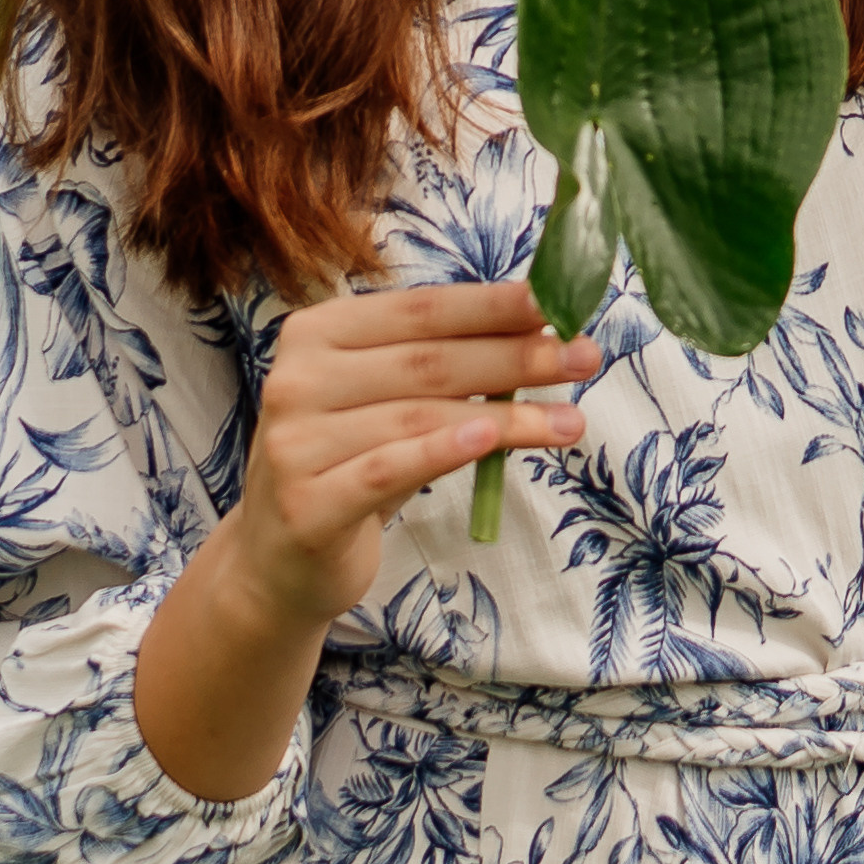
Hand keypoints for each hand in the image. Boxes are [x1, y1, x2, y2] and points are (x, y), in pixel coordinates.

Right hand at [225, 277, 600, 634]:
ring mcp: (295, 443)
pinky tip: (492, 439)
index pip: (420, 309)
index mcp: (316, 333)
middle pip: (428, 359)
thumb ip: (439, 365)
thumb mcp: (385, 404)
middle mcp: (297, 379)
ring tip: (571, 420)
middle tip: (584, 355)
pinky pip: (390, 469)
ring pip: (421, 416)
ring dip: (509, 415)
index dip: (493, 305)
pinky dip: (444, 451)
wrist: (279, 562)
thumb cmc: (350, 465)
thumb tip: (542, 329)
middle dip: (516, 355)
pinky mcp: (308, 505)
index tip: (559, 302)